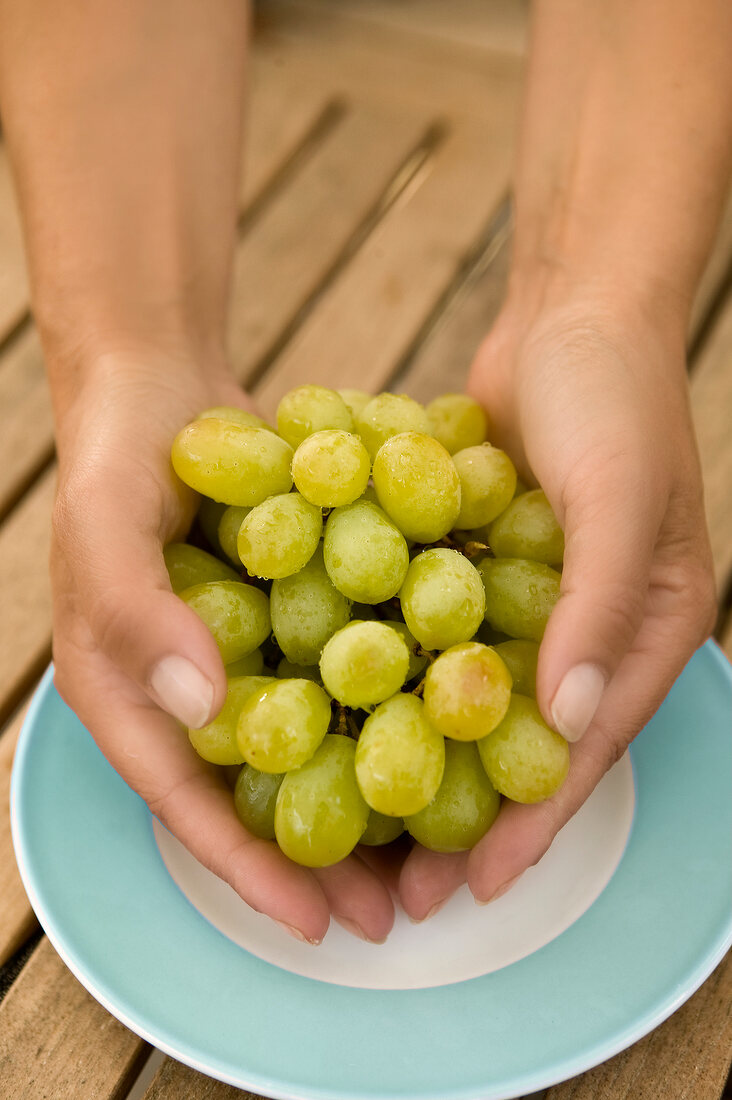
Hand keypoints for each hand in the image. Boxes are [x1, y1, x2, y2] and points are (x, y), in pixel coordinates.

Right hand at [50, 353, 394, 944]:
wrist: (164, 384)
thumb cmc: (116, 458)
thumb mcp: (106, 528)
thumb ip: (138, 616)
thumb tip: (203, 708)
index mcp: (135, 697)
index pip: (187, 801)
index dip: (246, 865)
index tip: (311, 920)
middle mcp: (199, 689)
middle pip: (262, 792)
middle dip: (325, 854)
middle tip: (394, 909)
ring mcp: (257, 652)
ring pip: (317, 742)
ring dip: (371, 791)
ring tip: (438, 843)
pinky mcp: (304, 610)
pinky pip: (348, 665)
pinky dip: (392, 696)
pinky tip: (455, 717)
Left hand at [398, 294, 716, 917]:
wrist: (568, 311)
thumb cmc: (614, 398)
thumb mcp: (620, 499)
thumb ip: (601, 610)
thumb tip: (568, 723)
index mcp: (645, 632)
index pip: (584, 749)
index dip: (532, 822)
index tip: (475, 884)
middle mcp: (586, 628)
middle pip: (519, 743)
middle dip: (467, 814)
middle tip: (405, 884)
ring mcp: (525, 599)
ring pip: (468, 701)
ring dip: (421, 756)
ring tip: (362, 822)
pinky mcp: (472, 564)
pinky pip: (435, 637)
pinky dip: (398, 677)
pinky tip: (340, 715)